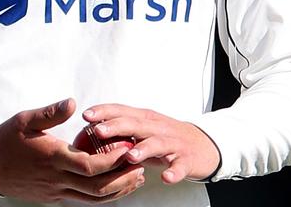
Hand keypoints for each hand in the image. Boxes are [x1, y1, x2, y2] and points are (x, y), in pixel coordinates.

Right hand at [0, 98, 145, 203]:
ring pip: (93, 199)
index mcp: (53, 158)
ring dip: (117, 191)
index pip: (90, 166)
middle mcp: (57, 179)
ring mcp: (56, 192)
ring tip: (135, 179)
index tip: (129, 151)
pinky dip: (102, 196)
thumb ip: (51, 113)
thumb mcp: (25, 119)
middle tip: (141, 168)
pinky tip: (113, 186)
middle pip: (97, 188)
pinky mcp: (54, 197)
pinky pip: (83, 200)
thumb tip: (73, 103)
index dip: (113, 161)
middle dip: (123, 179)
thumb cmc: (6, 140)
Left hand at [81, 104, 219, 184]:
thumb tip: (89, 136)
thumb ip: (121, 132)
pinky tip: (166, 177)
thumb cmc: (167, 138)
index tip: (86, 115)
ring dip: (143, 149)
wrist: (204, 146)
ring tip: (129, 156)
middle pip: (136, 125)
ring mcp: (174, 143)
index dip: (105, 112)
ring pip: (158, 143)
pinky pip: (180, 166)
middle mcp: (158, 128)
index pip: (123, 111)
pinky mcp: (187, 159)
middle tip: (99, 132)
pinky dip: (174, 171)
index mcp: (146, 120)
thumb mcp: (144, 131)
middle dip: (117, 127)